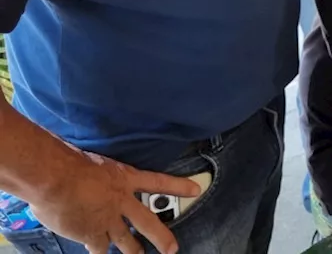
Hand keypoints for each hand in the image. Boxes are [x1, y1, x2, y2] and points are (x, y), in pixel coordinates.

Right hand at [28, 149, 200, 253]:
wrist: (56, 179)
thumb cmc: (70, 165)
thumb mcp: (95, 165)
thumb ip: (100, 178)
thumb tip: (91, 185)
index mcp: (125, 178)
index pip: (159, 181)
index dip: (179, 186)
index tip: (196, 190)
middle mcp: (121, 201)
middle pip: (148, 222)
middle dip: (162, 237)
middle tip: (172, 248)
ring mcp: (108, 220)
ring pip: (126, 240)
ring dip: (133, 250)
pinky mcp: (92, 234)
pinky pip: (99, 248)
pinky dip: (98, 251)